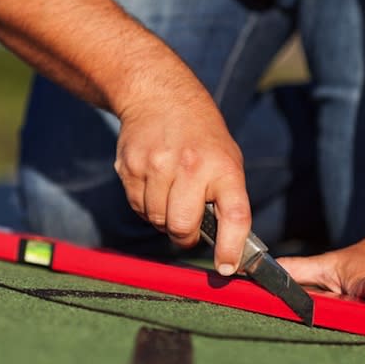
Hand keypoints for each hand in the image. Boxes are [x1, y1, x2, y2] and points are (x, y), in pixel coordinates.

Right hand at [114, 79, 250, 275]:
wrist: (160, 95)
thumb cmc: (203, 137)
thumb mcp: (227, 159)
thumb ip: (226, 199)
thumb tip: (227, 248)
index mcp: (225, 168)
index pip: (234, 216)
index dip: (231, 247)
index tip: (226, 267)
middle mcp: (192, 166)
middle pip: (181, 227)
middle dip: (185, 235)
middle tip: (188, 226)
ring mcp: (157, 165)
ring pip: (157, 220)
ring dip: (164, 218)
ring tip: (171, 193)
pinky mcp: (129, 166)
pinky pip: (137, 207)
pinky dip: (146, 205)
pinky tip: (154, 182)